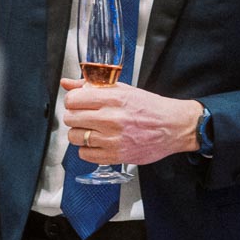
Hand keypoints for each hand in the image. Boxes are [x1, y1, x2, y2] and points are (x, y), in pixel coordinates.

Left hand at [60, 77, 199, 165]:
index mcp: (113, 98)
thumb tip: (66, 83)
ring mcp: (112, 139)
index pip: (73, 99)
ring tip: (91, 130)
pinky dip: (87, 149)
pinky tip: (98, 142)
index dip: (72, 100)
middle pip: (70, 118)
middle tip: (84, 116)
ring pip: (74, 137)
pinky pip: (85, 154)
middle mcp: (111, 119)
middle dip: (74, 116)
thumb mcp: (123, 89)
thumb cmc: (150, 107)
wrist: (173, 126)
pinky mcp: (115, 156)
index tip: (78, 102)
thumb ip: (92, 86)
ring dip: (79, 133)